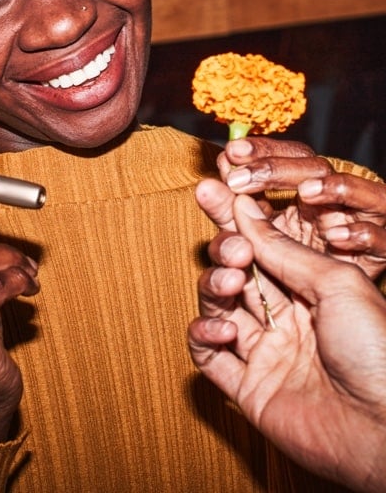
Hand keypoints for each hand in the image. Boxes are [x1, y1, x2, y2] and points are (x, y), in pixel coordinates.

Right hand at [188, 194, 385, 492]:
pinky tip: (222, 329)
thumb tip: (245, 210)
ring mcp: (266, 350)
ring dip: (213, 283)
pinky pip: (209, 357)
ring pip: (218, 305)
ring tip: (229, 277)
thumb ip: (283, 249)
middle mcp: (288, 314)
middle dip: (222, 240)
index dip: (238, 214)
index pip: (265, 242)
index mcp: (313, 286)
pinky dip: (204, 336)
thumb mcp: (336, 281)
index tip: (216, 186)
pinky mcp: (248, 387)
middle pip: (237, 268)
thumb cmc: (378, 352)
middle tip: (219, 228)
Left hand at [212, 136, 385, 277]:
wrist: (334, 337)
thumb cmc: (291, 284)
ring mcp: (365, 227)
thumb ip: (233, 217)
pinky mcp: (383, 255)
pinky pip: (382, 239)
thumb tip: (205, 185)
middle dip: (281, 169)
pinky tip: (336, 237)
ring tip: (307, 193)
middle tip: (243, 178)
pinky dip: (362, 234)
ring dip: (336, 187)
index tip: (231, 152)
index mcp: (306, 197)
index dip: (262, 150)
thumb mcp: (257, 247)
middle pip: (318, 169)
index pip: (289, 158)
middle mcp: (337, 206)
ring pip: (364, 193)